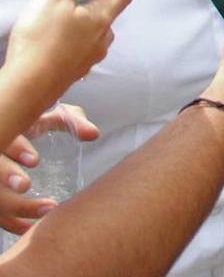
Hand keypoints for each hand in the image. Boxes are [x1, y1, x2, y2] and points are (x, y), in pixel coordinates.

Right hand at [0, 105, 99, 234]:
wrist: (21, 136)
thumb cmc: (40, 124)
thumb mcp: (54, 116)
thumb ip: (72, 122)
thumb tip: (93, 134)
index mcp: (10, 133)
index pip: (7, 140)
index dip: (17, 150)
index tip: (34, 160)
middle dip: (7, 176)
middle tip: (25, 185)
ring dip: (15, 206)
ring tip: (46, 210)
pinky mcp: (0, 196)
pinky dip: (12, 223)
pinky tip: (29, 228)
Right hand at [7, 0, 131, 110]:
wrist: (27, 86)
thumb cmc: (40, 40)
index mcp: (102, 19)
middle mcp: (102, 39)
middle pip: (108, 12)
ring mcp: (91, 56)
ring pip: (95, 31)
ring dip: (86, 19)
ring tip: (61, 14)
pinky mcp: (76, 69)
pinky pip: (82, 46)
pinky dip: (75, 36)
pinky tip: (55, 37)